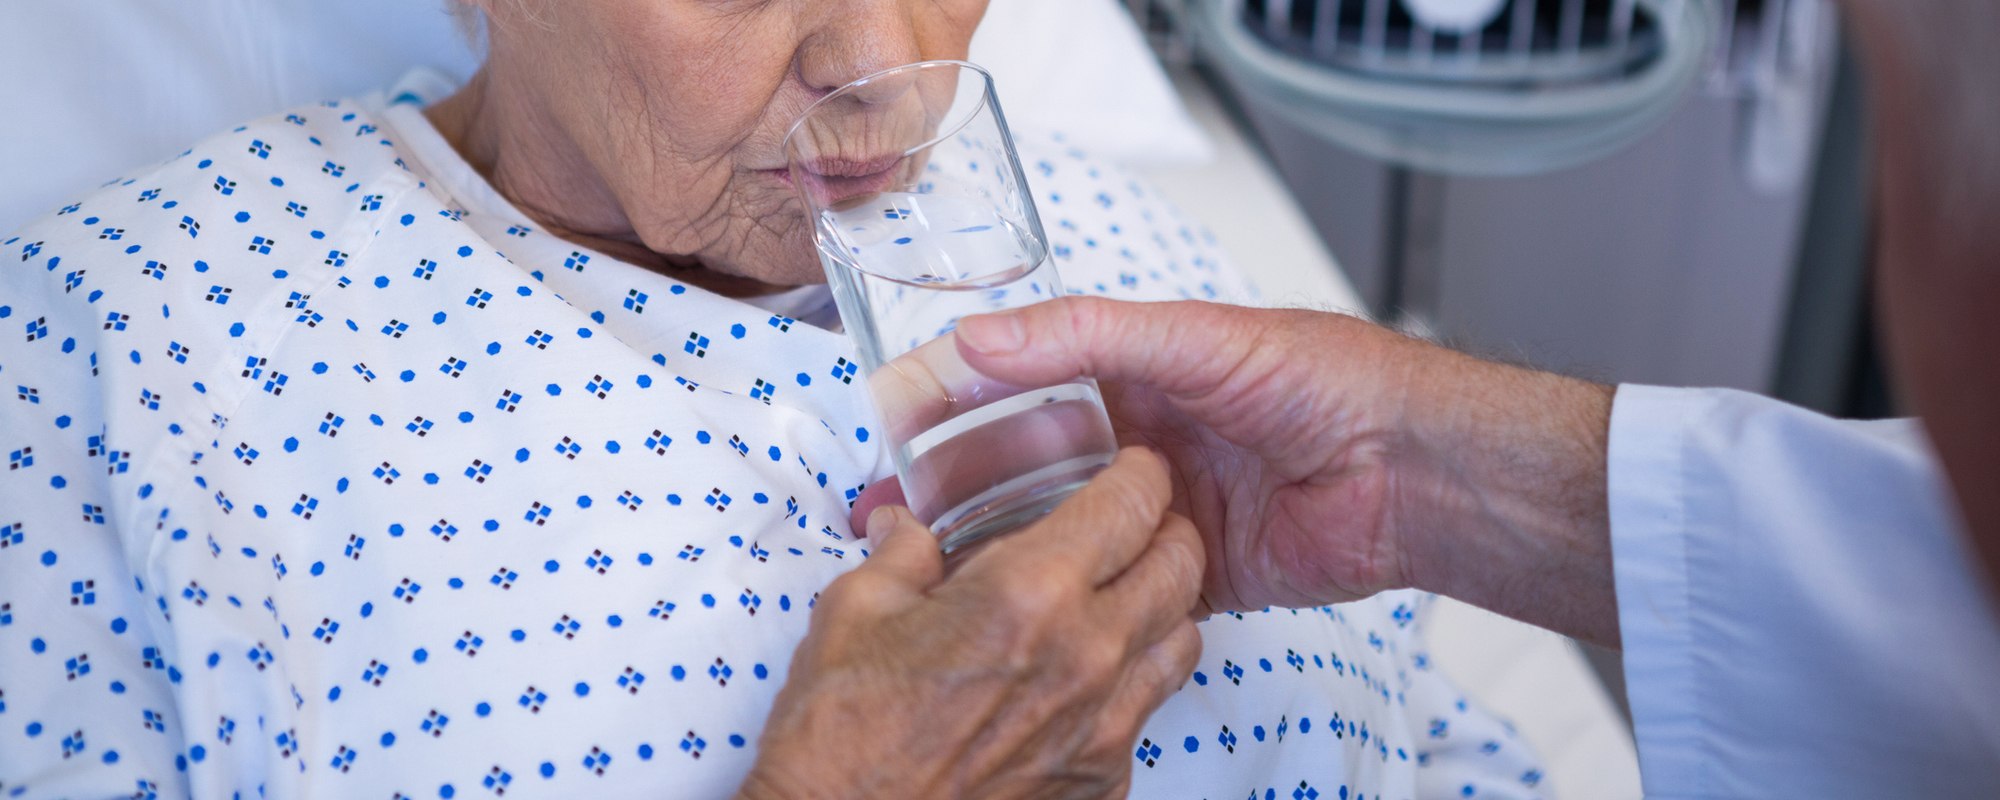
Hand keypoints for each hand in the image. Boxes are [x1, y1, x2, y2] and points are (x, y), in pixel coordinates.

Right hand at [740, 448, 1206, 799]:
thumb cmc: (842, 735)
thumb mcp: (855, 610)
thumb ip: (901, 552)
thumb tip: (905, 527)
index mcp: (1030, 594)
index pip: (1132, 504)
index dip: (1141, 473)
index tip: (1133, 466)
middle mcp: (1087, 657)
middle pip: (1181, 566)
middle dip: (1167, 530)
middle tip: (1136, 522)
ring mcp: (1103, 728)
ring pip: (1183, 641)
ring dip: (1161, 607)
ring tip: (1120, 597)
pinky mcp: (1101, 782)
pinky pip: (1146, 713)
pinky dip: (1129, 685)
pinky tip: (1082, 678)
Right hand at [855, 298, 1619, 644]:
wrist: (1414, 472)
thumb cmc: (1329, 382)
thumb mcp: (1195, 337)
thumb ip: (1086, 335)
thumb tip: (982, 335)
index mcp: (1137, 368)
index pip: (1021, 376)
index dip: (956, 392)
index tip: (892, 411)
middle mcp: (1140, 436)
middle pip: (1022, 455)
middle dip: (955, 472)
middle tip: (892, 496)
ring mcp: (1158, 507)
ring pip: (1054, 522)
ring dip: (992, 533)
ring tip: (924, 550)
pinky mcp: (1185, 571)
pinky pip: (1106, 583)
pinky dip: (1060, 588)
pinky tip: (1008, 596)